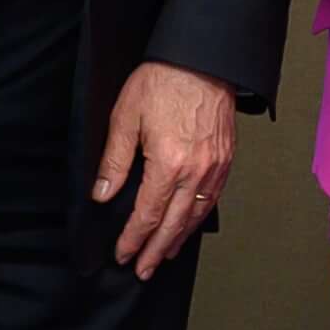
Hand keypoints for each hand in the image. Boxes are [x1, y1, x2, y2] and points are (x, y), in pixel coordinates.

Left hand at [92, 62, 242, 280]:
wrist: (204, 59)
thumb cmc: (164, 81)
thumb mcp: (126, 116)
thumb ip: (115, 159)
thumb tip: (103, 193)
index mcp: (168, 164)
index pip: (148, 214)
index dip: (133, 238)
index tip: (123, 253)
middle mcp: (195, 172)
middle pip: (173, 224)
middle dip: (155, 250)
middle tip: (142, 271)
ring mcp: (214, 167)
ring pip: (196, 215)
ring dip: (178, 239)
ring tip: (163, 255)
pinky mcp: (226, 159)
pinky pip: (212, 199)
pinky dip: (198, 218)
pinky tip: (188, 224)